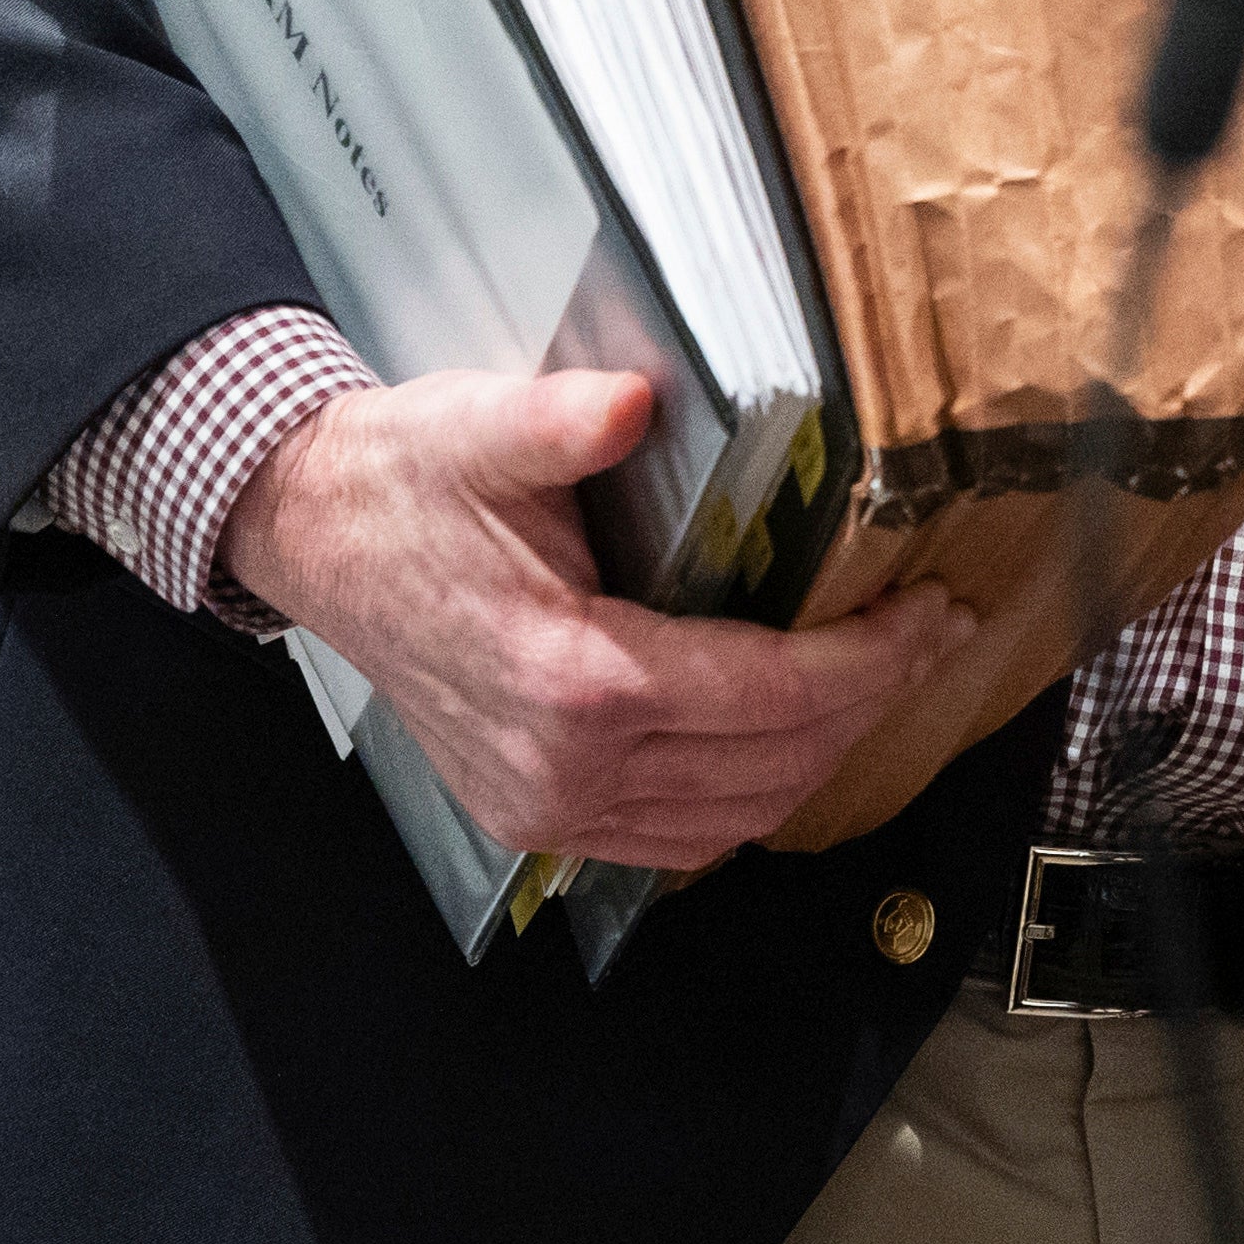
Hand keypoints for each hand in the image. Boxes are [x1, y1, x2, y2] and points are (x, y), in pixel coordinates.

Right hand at [222, 367, 972, 871]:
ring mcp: (546, 806)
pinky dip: (746, 800)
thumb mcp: (481, 428)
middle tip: (929, 638)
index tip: (932, 615)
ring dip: (818, 759)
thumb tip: (631, 403)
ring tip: (874, 683)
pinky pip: (672, 840)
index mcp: (574, 677)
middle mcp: (566, 765)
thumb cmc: (402, 483)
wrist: (311, 536)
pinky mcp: (532, 815)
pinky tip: (784, 740)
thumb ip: (565, 420)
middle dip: (870, 703)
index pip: (772, 695)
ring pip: (732, 819)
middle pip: (771, 765)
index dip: (872, 661)